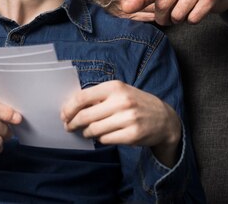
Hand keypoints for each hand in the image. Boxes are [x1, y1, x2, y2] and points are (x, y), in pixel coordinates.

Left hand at [61, 80, 180, 166]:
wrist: (164, 118)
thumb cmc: (136, 103)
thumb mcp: (120, 92)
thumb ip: (98, 96)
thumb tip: (71, 107)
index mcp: (115, 87)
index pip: (82, 97)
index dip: (69, 108)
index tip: (64, 115)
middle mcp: (121, 101)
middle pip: (85, 116)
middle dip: (72, 123)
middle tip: (69, 127)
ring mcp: (128, 119)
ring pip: (94, 130)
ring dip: (87, 132)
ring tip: (88, 131)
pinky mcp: (132, 135)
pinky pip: (105, 139)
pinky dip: (101, 139)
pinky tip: (104, 135)